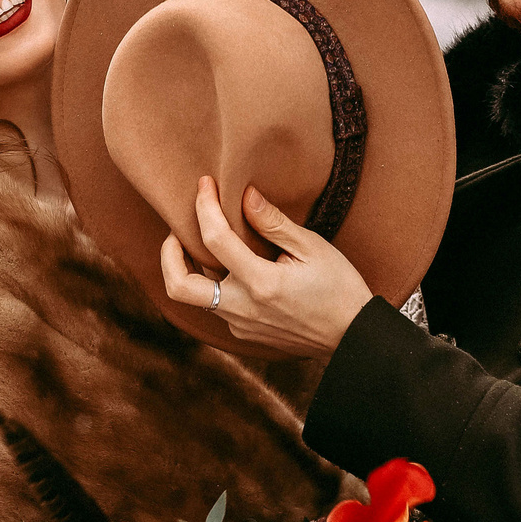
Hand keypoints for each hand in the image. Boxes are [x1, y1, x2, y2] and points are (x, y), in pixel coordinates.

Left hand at [159, 177, 374, 358]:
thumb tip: (245, 195)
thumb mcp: (313, 247)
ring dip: (190, 268)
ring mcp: (240, 325)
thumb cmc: (339, 287)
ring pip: (196, 297)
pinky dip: (214, 282)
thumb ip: (274, 222)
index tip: (204, 185)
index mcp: (261, 283)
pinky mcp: (244, 334)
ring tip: (204, 242)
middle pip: (179, 286)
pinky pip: (216, 306)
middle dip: (168, 253)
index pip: (214, 238)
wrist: (352, 336)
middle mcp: (242, 309)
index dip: (204, 205)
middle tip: (177, 230)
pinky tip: (231, 266)